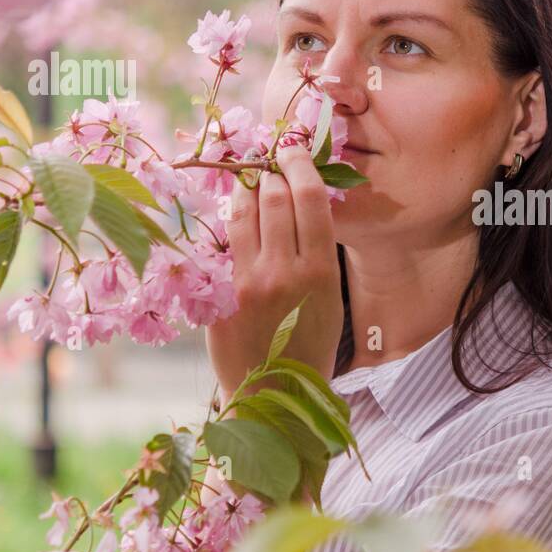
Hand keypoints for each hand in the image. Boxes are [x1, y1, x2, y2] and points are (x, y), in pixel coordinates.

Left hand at [205, 143, 342, 399]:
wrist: (275, 400)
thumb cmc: (309, 348)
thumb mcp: (331, 301)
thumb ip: (318, 256)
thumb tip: (302, 204)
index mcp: (322, 273)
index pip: (310, 198)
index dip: (300, 165)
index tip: (294, 151)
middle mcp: (285, 272)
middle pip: (274, 197)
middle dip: (271, 172)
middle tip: (269, 161)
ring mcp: (247, 283)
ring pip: (244, 213)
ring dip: (246, 189)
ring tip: (249, 179)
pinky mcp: (220, 296)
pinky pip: (224, 244)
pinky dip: (231, 225)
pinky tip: (235, 218)